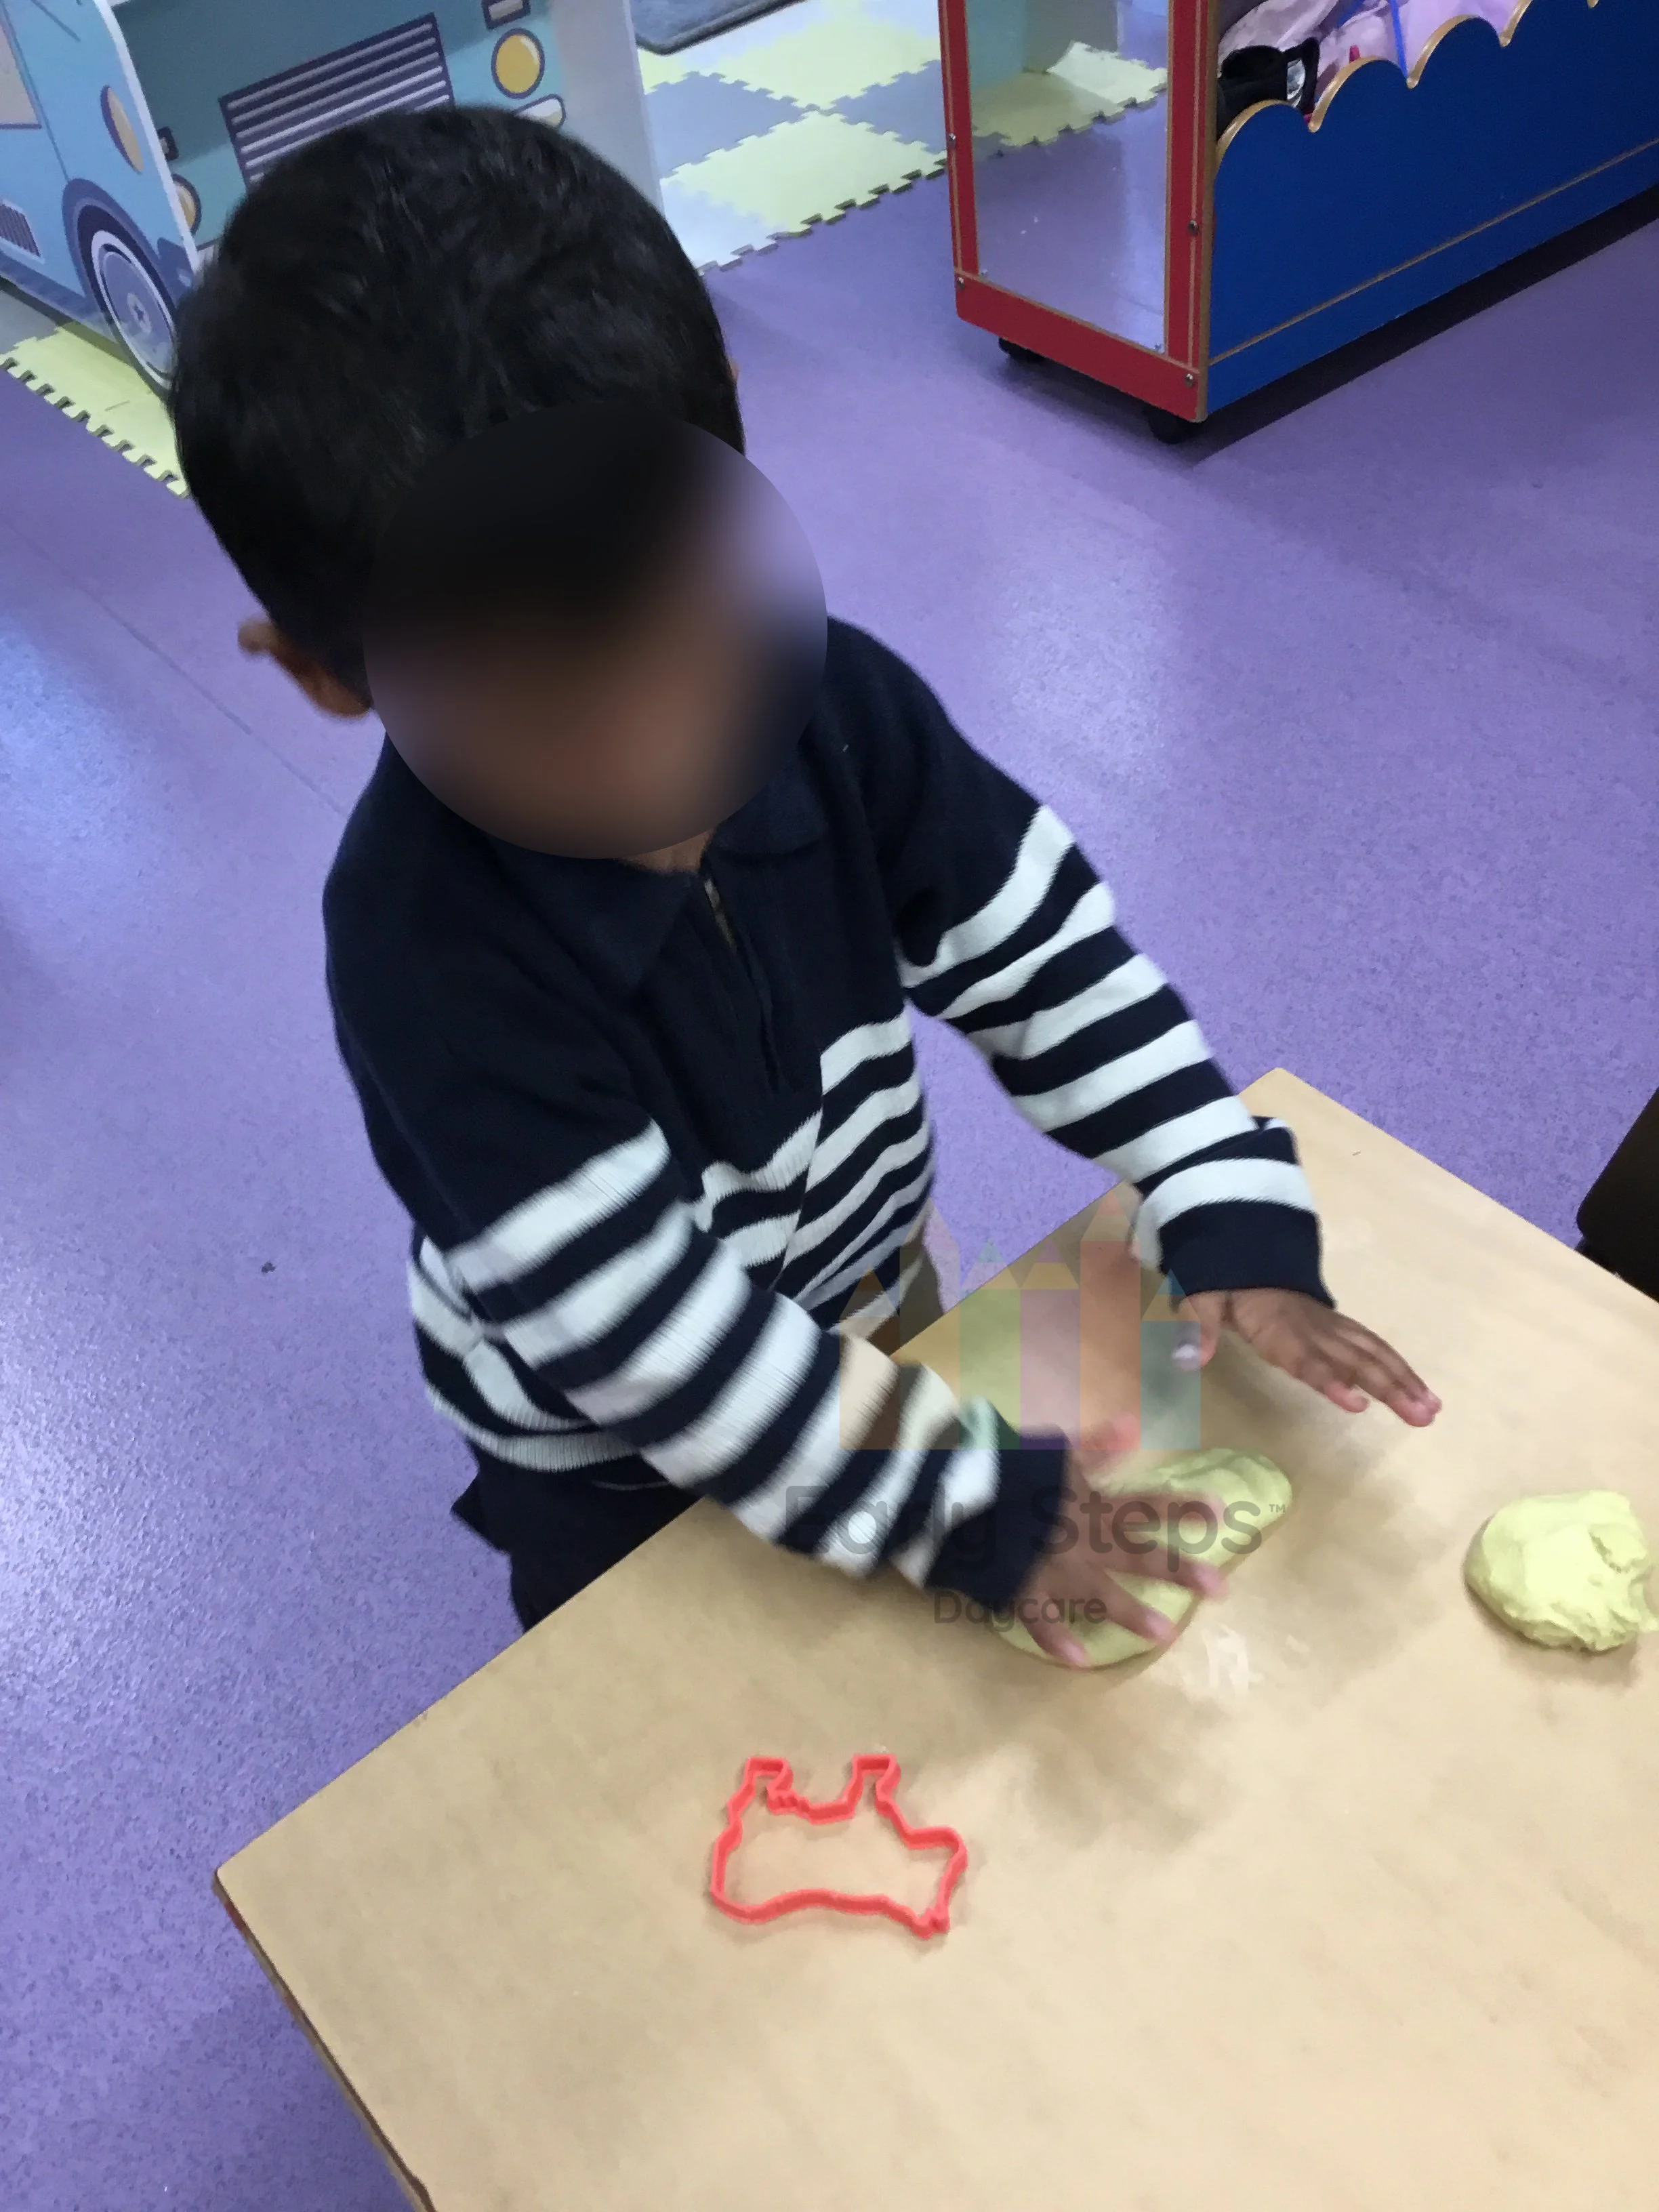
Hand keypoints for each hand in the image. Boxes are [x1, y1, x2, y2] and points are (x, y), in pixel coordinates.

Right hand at [1012, 1417, 1227, 1668]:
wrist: (955, 1492)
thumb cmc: (1006, 1467)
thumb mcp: (1052, 1449)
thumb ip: (1095, 1444)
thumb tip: (1133, 1424)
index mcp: (1090, 1501)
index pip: (1145, 1503)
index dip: (1182, 1507)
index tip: (1221, 1513)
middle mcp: (1082, 1538)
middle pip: (1138, 1552)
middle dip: (1180, 1570)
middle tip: (1221, 1589)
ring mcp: (1055, 1568)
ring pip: (1100, 1593)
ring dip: (1132, 1613)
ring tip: (1166, 1636)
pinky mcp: (1022, 1590)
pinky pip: (1042, 1621)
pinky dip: (1058, 1643)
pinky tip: (1080, 1663)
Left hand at [1181, 1288, 1439, 1424]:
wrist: (1245, 1247)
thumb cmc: (1224, 1281)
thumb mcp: (1201, 1297)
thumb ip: (1196, 1326)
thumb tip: (1187, 1359)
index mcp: (1279, 1327)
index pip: (1307, 1358)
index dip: (1330, 1380)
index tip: (1358, 1404)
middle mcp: (1313, 1329)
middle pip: (1355, 1359)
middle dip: (1390, 1387)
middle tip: (1422, 1416)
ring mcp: (1330, 1327)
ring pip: (1372, 1353)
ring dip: (1404, 1380)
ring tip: (1432, 1410)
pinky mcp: (1338, 1327)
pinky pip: (1372, 1346)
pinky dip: (1398, 1367)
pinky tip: (1418, 1391)